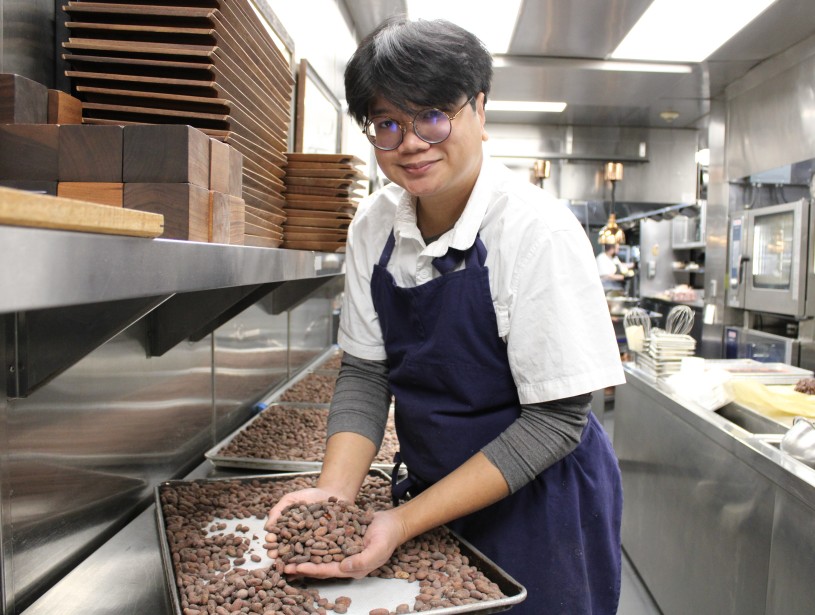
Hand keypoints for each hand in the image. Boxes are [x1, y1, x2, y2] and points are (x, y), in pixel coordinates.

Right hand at [264, 487, 341, 558]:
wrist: (330, 493)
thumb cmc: (308, 496)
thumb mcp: (291, 499)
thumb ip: (278, 510)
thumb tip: (267, 527)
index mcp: (287, 531)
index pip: (276, 538)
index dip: (271, 541)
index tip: (269, 540)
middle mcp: (298, 540)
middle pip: (286, 550)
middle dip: (279, 553)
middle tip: (274, 556)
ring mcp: (311, 544)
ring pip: (301, 554)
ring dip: (294, 560)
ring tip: (288, 562)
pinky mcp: (325, 545)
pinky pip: (320, 552)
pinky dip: (315, 557)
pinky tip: (310, 560)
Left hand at [274, 507, 406, 579]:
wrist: (392, 523)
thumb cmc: (387, 537)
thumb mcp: (378, 549)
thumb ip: (362, 561)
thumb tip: (344, 567)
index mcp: (352, 568)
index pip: (328, 570)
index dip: (312, 570)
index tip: (296, 569)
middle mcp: (344, 561)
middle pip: (319, 565)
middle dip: (301, 565)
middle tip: (283, 564)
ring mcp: (341, 550)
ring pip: (318, 553)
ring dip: (302, 553)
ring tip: (286, 552)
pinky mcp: (339, 537)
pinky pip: (322, 540)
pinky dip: (310, 539)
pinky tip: (298, 535)